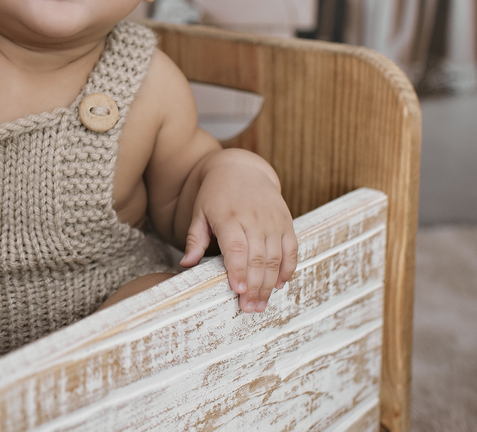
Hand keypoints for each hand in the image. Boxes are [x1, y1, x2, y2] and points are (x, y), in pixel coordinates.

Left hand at [179, 152, 296, 312]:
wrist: (242, 169)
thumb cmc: (216, 194)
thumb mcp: (200, 213)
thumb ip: (195, 239)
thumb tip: (185, 265)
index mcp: (229, 216)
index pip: (236, 247)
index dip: (239, 270)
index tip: (238, 291)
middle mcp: (254, 218)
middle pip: (257, 258)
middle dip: (254, 286)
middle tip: (249, 308)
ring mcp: (273, 220)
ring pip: (275, 257)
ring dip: (270, 284)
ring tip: (261, 304)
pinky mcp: (286, 222)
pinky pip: (291, 249)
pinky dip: (288, 268)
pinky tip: (279, 285)